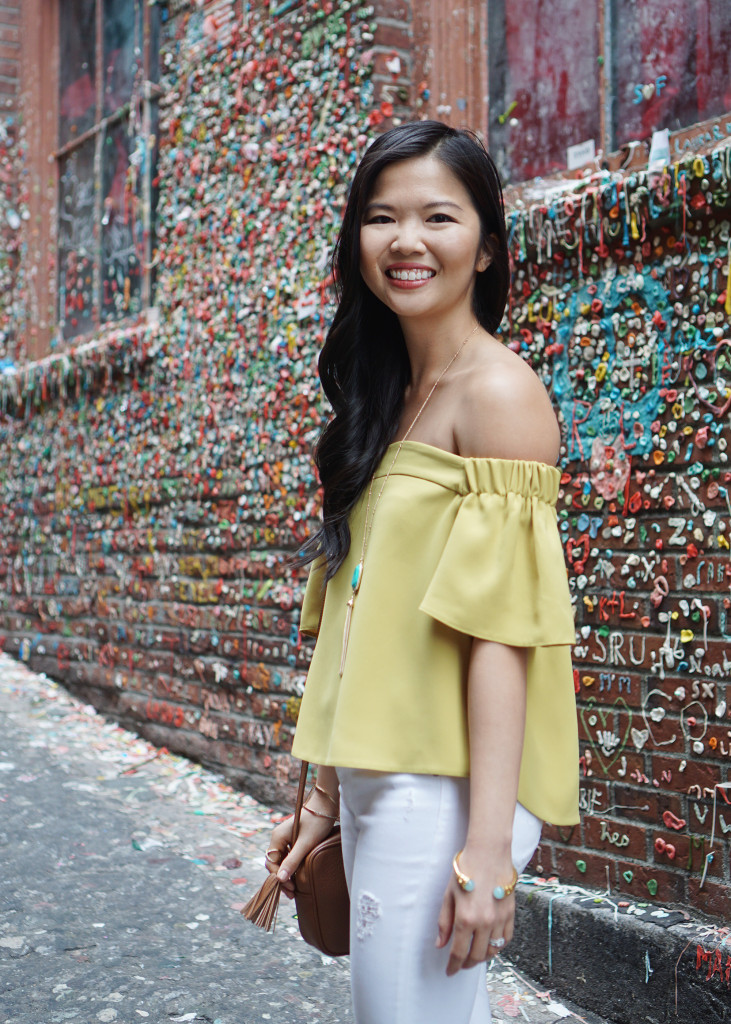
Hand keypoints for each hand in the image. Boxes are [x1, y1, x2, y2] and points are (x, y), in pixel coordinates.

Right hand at [265, 790, 336, 898]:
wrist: (326, 806)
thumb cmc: (316, 823)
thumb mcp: (305, 844)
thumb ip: (292, 861)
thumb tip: (280, 880)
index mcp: (277, 838)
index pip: (271, 863)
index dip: (279, 878)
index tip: (290, 889)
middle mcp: (278, 838)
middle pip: (275, 863)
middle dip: (282, 879)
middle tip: (293, 893)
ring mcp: (286, 839)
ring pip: (282, 861)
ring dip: (287, 874)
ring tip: (296, 888)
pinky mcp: (294, 840)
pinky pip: (289, 857)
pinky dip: (292, 867)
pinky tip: (299, 876)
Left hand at [435, 851, 515, 975]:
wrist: (488, 852)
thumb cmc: (465, 869)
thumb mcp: (448, 894)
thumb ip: (444, 922)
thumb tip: (440, 944)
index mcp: (465, 919)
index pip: (459, 952)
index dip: (453, 966)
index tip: (449, 971)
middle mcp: (485, 923)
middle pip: (477, 956)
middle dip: (467, 964)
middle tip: (460, 964)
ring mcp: (500, 919)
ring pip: (493, 950)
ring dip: (483, 957)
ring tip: (474, 956)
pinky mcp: (511, 913)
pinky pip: (507, 938)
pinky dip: (498, 946)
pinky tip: (491, 945)